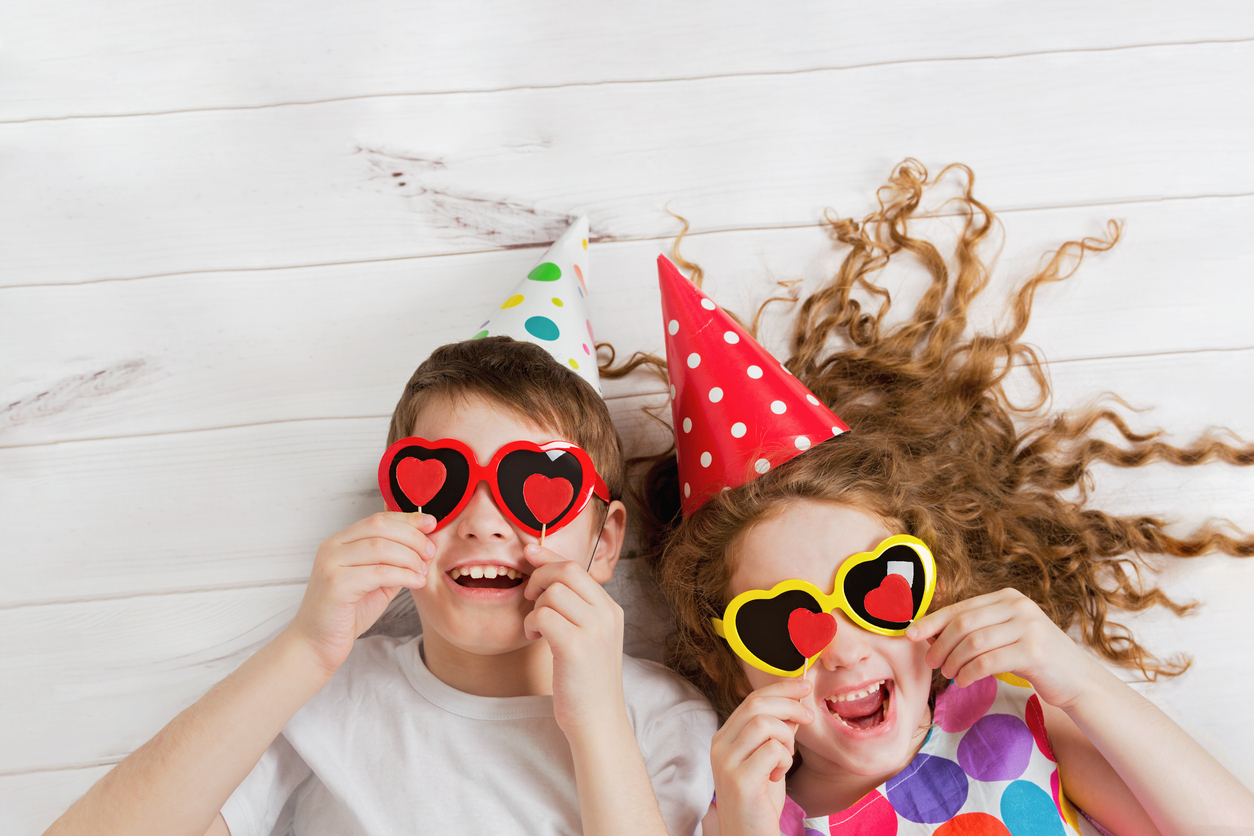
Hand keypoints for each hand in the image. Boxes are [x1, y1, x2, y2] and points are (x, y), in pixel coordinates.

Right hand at [285, 512, 435, 677]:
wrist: (316, 644)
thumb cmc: (347, 613)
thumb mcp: (376, 581)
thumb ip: (394, 562)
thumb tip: (424, 544)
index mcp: (340, 542)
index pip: (378, 519)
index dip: (407, 518)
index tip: (431, 523)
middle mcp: (332, 547)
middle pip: (380, 527)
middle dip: (412, 536)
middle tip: (430, 552)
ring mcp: (331, 564)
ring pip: (381, 547)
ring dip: (410, 557)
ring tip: (423, 571)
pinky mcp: (336, 584)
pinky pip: (378, 572)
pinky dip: (403, 574)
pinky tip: (417, 582)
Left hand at [521, 542, 624, 735]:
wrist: (598, 721)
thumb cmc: (585, 681)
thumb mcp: (589, 638)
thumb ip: (576, 609)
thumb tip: (545, 575)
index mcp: (611, 610)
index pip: (578, 567)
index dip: (549, 555)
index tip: (529, 551)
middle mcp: (606, 615)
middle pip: (567, 571)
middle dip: (539, 577)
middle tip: (530, 597)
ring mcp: (594, 630)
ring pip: (553, 592)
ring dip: (535, 606)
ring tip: (536, 627)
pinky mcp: (576, 647)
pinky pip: (544, 615)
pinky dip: (532, 622)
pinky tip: (535, 637)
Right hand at [709, 679, 812, 835]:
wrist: (748, 834)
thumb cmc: (760, 798)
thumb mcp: (769, 758)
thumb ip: (777, 731)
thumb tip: (796, 703)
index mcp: (725, 736)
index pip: (751, 699)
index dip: (780, 688)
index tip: (804, 685)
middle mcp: (720, 745)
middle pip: (756, 705)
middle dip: (789, 705)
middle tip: (809, 717)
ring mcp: (726, 762)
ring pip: (764, 724)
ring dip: (786, 738)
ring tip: (786, 759)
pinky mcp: (739, 779)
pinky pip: (772, 750)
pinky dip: (784, 760)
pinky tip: (778, 775)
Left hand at [907, 588, 1093, 709]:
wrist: (1078, 680)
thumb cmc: (1034, 658)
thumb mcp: (1005, 635)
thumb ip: (976, 629)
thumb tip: (928, 632)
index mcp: (1008, 597)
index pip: (961, 607)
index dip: (932, 621)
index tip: (909, 634)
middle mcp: (1018, 606)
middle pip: (963, 623)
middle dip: (940, 644)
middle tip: (931, 662)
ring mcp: (1028, 627)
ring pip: (973, 642)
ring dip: (953, 660)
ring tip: (947, 674)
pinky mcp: (1033, 652)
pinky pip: (987, 661)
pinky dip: (969, 673)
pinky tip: (963, 681)